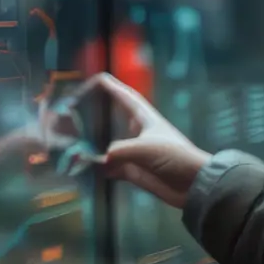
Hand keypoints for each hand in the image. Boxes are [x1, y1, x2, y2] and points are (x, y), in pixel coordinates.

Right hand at [45, 73, 211, 208]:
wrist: (191, 185)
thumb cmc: (174, 157)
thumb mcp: (146, 148)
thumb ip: (119, 151)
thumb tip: (100, 159)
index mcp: (145, 119)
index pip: (126, 97)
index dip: (112, 87)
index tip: (97, 78)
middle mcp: (137, 133)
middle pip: (113, 119)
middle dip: (97, 114)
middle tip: (76, 110)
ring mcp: (133, 153)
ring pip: (107, 145)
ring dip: (92, 144)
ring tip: (72, 140)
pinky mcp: (132, 171)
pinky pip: (109, 168)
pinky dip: (98, 168)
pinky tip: (83, 167)